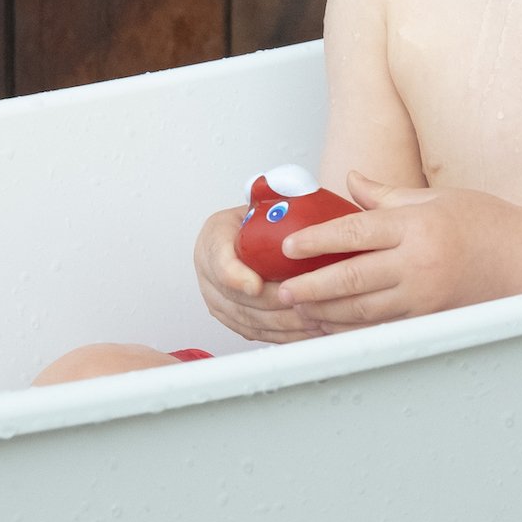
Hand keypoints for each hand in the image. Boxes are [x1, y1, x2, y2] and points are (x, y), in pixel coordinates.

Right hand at [193, 205, 315, 343]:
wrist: (246, 233)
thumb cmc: (258, 216)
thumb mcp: (261, 199)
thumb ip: (272, 196)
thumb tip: (296, 187)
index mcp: (214, 237)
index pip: (219, 260)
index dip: (235, 276)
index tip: (254, 285)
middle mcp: (208, 271)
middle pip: (236, 298)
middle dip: (273, 305)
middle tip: (303, 304)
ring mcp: (217, 298)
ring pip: (248, 320)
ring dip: (282, 324)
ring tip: (312, 320)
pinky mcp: (231, 318)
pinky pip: (255, 332)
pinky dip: (282, 335)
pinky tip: (307, 333)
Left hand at [271, 174, 521, 332]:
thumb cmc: (486, 223)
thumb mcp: (435, 198)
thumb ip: (386, 195)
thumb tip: (350, 181)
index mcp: (416, 226)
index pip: (355, 231)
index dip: (317, 240)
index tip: (289, 246)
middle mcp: (418, 263)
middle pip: (351, 277)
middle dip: (312, 285)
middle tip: (282, 289)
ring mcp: (423, 296)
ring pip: (362, 310)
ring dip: (326, 312)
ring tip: (299, 309)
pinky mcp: (429, 319)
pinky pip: (381, 327)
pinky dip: (352, 329)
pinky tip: (332, 327)